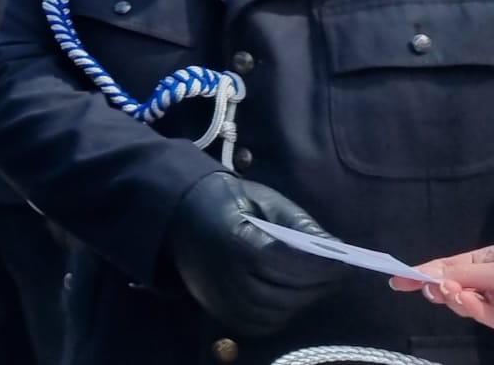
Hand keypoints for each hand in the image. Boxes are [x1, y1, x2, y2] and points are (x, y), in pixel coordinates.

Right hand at [167, 172, 351, 334]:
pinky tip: (289, 296)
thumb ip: (303, 227)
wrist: (182, 215)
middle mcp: (223, 272)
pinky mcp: (219, 310)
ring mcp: (218, 295)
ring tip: (313, 284)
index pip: (282, 262)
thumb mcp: (269, 202)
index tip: (343, 263)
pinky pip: (259, 324)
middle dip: (316, 286)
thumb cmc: (233, 203)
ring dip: (301, 301)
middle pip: (282, 292)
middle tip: (334, 274)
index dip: (317, 267)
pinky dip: (281, 314)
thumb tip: (338, 251)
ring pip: (274, 312)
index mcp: (234, 237)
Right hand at [393, 244, 493, 327]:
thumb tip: (428, 275)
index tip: (398, 279)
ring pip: (461, 304)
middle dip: (437, 288)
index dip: (420, 272)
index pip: (444, 267)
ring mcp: (489, 300)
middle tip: (430, 288)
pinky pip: (478, 315)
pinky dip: (470, 309)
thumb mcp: (489, 267)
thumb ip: (461, 272)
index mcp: (481, 261)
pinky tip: (466, 300)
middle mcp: (482, 282)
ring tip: (455, 292)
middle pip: (448, 287)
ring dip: (454, 300)